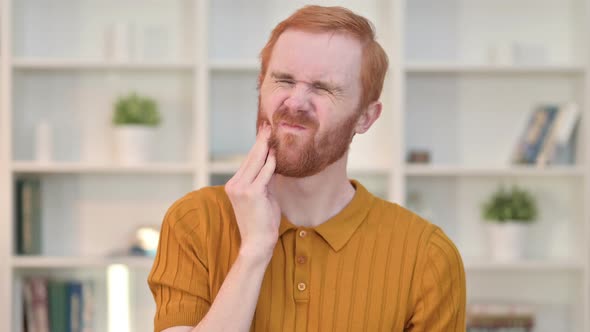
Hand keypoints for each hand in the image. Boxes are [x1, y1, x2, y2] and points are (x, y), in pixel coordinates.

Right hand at [224, 122, 279, 259]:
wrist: (258, 242)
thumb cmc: (262, 221)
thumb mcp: (263, 196)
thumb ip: (265, 180)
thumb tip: (273, 163)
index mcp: (234, 185)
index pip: (247, 161)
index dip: (256, 146)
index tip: (263, 132)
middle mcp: (234, 184)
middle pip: (250, 158)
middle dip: (260, 140)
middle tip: (267, 125)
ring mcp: (241, 188)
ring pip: (256, 162)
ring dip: (265, 146)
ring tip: (271, 132)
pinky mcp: (251, 193)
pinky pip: (264, 173)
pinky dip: (270, 162)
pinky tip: (276, 152)